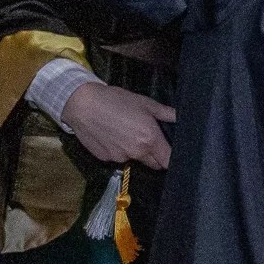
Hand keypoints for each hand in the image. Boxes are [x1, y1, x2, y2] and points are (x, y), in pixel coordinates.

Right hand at [55, 79, 176, 168]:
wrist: (83, 104)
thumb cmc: (115, 100)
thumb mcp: (144, 103)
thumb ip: (165, 113)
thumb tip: (180, 117)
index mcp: (150, 139)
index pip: (168, 162)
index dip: (171, 158)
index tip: (169, 151)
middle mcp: (137, 153)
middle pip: (153, 164)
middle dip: (154, 155)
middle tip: (147, 138)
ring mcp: (120, 158)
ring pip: (134, 159)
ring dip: (134, 151)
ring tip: (124, 132)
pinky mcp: (106, 159)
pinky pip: (118, 158)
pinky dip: (118, 150)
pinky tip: (111, 135)